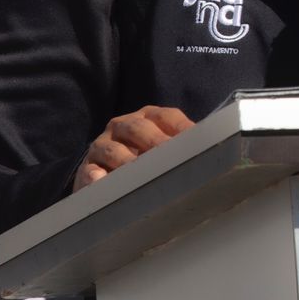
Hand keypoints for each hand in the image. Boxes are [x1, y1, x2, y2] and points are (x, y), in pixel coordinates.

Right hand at [72, 105, 194, 191]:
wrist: (102, 175)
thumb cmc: (142, 160)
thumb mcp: (161, 150)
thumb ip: (182, 147)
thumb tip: (213, 149)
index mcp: (146, 117)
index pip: (166, 116)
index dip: (182, 128)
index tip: (197, 143)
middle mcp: (122, 126)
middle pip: (139, 128)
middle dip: (156, 143)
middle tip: (171, 160)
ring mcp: (102, 146)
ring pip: (114, 150)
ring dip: (128, 162)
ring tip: (141, 175)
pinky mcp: (85, 169)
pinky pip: (90, 171)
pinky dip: (97, 177)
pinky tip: (104, 183)